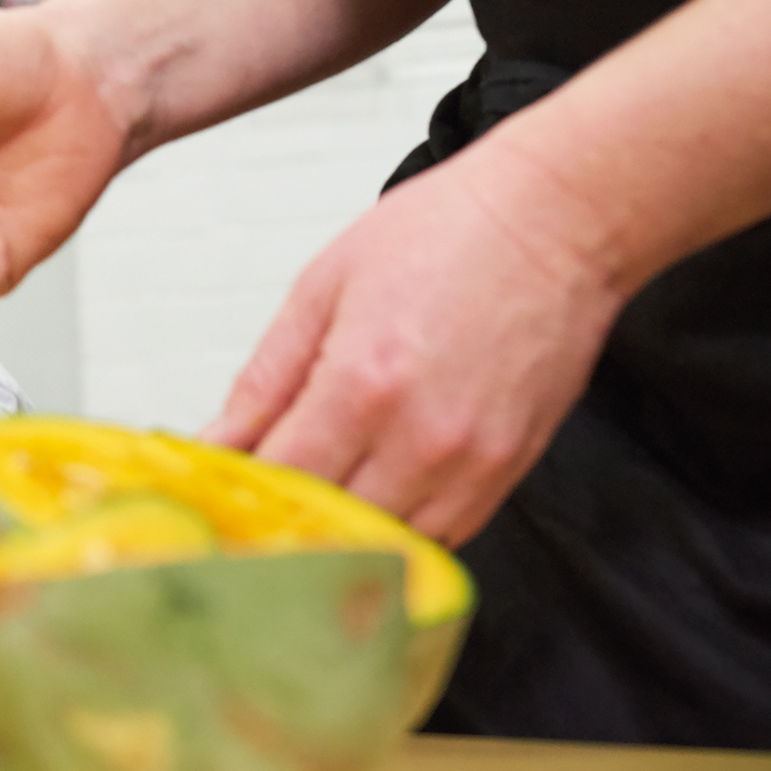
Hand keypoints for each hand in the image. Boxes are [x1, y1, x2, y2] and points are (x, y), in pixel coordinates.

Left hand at [207, 138, 626, 545]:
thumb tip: (219, 441)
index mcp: (363, 384)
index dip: (240, 496)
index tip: (217, 494)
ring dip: (342, 538)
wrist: (554, 222)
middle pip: (331, 530)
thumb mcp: (321, 288)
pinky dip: (396, 532)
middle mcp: (422, 438)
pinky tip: (370, 497)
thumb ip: (265, 379)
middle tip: (252, 505)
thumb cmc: (443, 235)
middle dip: (283, 522)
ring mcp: (473, 464)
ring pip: (386, 549)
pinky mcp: (509, 472)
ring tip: (310, 503)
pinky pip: (442, 537)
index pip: (282, 482)